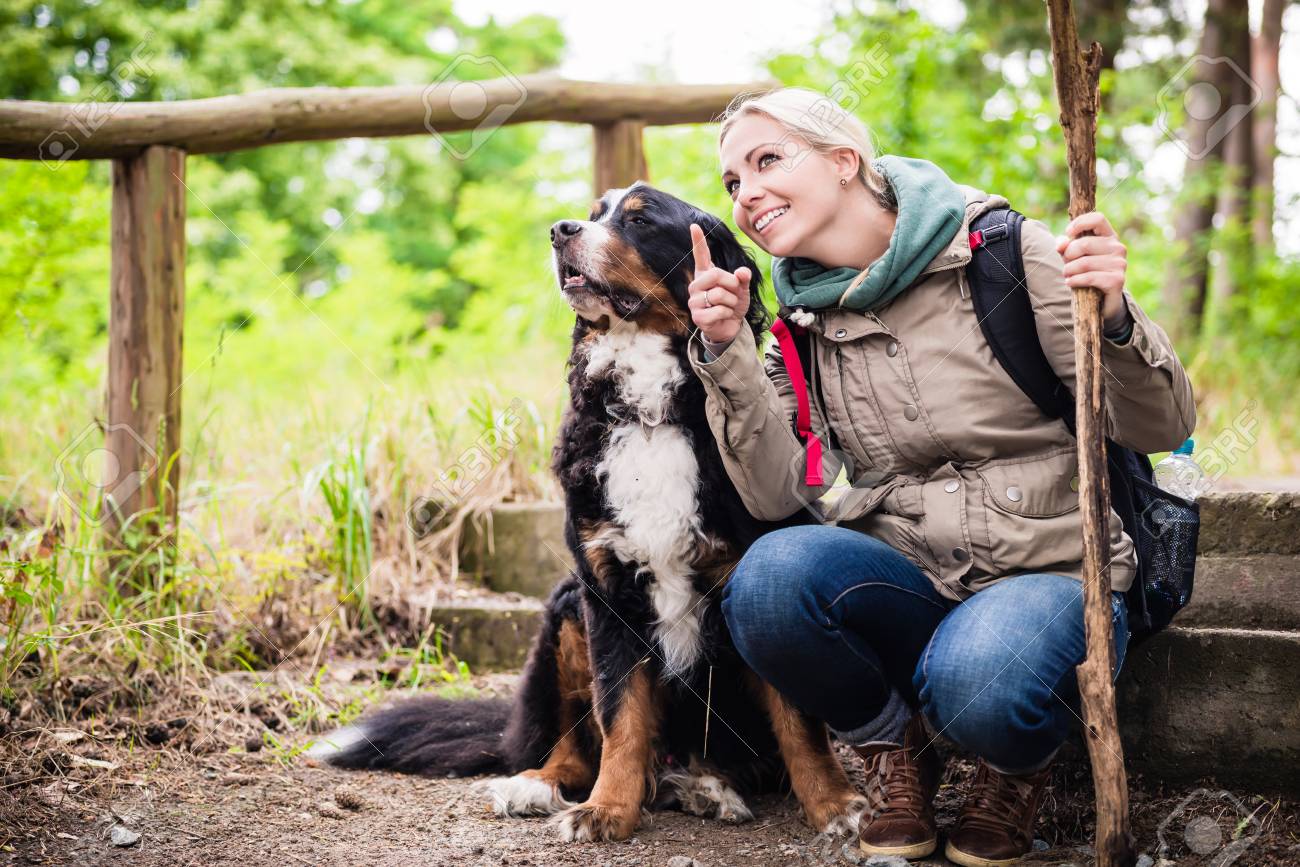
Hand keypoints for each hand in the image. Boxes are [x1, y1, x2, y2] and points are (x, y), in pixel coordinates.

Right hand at [687, 222, 750, 344]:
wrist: (729, 327)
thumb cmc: (733, 304)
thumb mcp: (742, 289)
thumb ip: (743, 278)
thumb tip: (742, 272)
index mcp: (705, 275)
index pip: (701, 255)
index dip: (698, 241)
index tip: (694, 226)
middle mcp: (696, 286)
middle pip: (715, 274)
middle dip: (731, 284)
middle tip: (734, 293)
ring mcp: (694, 302)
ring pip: (719, 295)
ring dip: (732, 302)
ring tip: (729, 306)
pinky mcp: (697, 317)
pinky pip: (719, 310)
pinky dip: (728, 313)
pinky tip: (724, 316)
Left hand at [1056, 211, 1129, 331]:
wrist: (1102, 301)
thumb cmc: (1087, 273)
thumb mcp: (1074, 257)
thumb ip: (1066, 247)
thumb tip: (1061, 244)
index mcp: (1109, 236)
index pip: (1097, 218)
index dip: (1079, 223)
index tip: (1068, 233)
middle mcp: (1118, 248)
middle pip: (1084, 243)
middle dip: (1068, 256)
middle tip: (1066, 266)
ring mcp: (1119, 264)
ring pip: (1084, 262)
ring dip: (1069, 270)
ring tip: (1067, 275)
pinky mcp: (1117, 280)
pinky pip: (1089, 277)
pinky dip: (1075, 281)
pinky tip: (1070, 283)